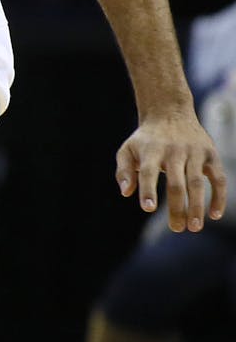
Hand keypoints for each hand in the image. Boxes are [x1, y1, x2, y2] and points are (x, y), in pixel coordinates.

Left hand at [115, 111, 227, 230]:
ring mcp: (194, 152)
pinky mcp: (211, 155)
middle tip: (176, 229)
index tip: (148, 208)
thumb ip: (124, 171)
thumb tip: (126, 193)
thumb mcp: (128, 149)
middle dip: (177, 207)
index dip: (147, 190)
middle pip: (176, 182)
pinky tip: (215, 215)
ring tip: (194, 227)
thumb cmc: (146, 139)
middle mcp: (173, 151)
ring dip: (198, 207)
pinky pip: (219, 178)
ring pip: (197, 183)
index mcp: (151, 150)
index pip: (148, 172)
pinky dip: (219, 196)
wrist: (169, 112)